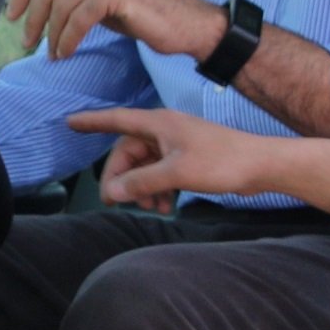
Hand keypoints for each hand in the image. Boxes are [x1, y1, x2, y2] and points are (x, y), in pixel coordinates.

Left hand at [7, 0, 224, 62]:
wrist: (183, 22)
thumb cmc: (137, 9)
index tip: (13, 17)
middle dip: (34, 19)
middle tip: (28, 43)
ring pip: (61, 5)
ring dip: (52, 35)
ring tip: (53, 53)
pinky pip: (79, 19)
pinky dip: (68, 40)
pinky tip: (66, 52)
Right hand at [69, 106, 266, 210]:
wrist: (260, 166)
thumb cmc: (221, 162)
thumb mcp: (176, 174)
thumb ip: (141, 182)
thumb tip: (112, 192)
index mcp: (158, 123)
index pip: (116, 120)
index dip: (92, 122)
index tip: (69, 122)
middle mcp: (164, 129)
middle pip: (128, 152)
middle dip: (123, 178)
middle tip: (117, 203)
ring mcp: (177, 143)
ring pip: (145, 165)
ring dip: (141, 188)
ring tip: (150, 209)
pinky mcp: (189, 158)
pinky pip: (161, 172)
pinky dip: (158, 189)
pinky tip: (165, 207)